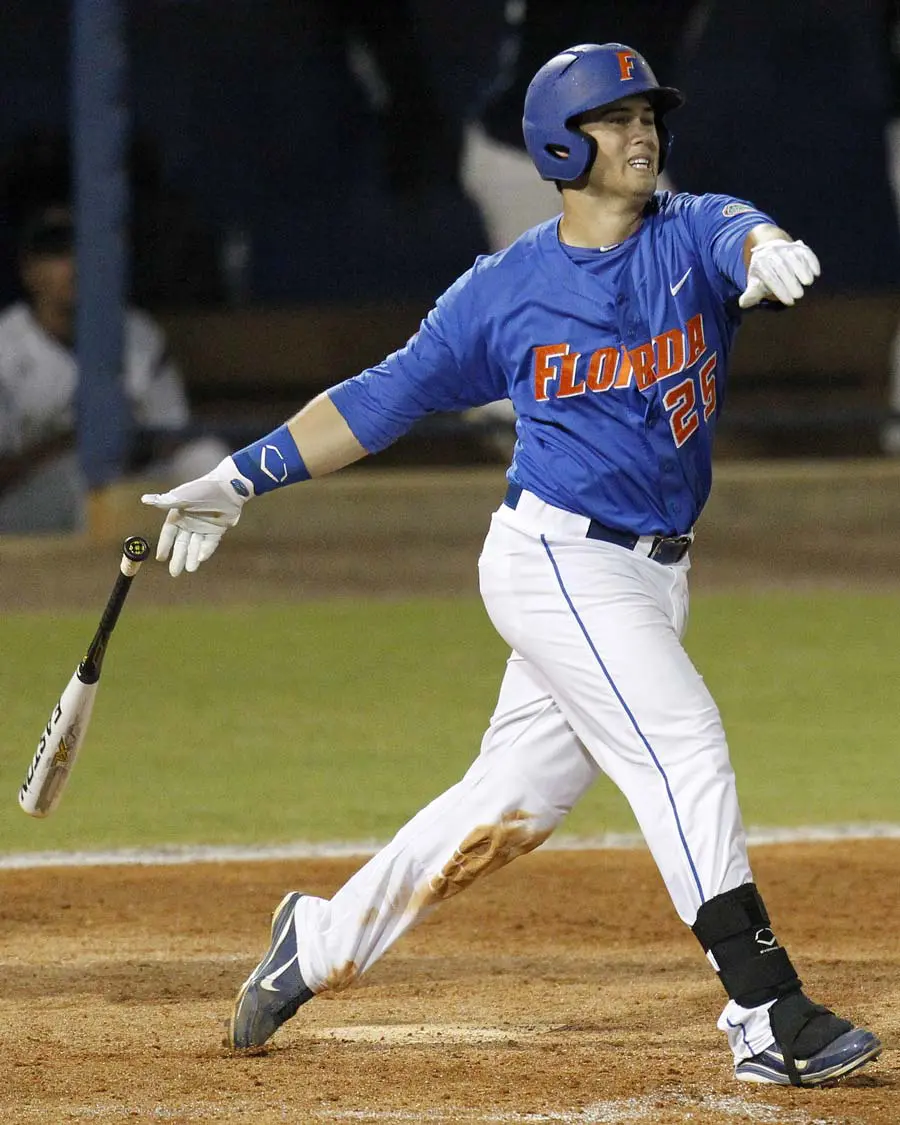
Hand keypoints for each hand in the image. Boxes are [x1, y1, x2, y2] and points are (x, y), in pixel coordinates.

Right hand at [141, 456, 250, 575]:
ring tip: (190, 569)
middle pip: (182, 544)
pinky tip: (201, 559)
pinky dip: (206, 550)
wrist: (229, 486)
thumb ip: (165, 502)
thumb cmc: (203, 489)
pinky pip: (210, 543)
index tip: (160, 558)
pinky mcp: (218, 530)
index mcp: (179, 515)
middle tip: (174, 573)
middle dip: (178, 558)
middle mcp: (190, 523)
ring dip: (192, 557)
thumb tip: (144, 499)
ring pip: (196, 546)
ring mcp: (204, 527)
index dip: (165, 545)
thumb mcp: (182, 496)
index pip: (169, 533)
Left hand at [738, 239, 819, 308]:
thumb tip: (743, 303)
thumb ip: (752, 294)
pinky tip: (816, 273)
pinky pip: (806, 252)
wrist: (769, 250)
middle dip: (791, 282)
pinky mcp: (798, 246)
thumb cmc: (763, 273)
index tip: (789, 301)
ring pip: (795, 257)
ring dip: (803, 270)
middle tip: (799, 295)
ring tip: (807, 283)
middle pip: (782, 267)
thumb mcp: (755, 283)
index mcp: (760, 264)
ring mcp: (786, 248)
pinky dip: (812, 261)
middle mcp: (772, 253)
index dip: (780, 290)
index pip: (770, 277)